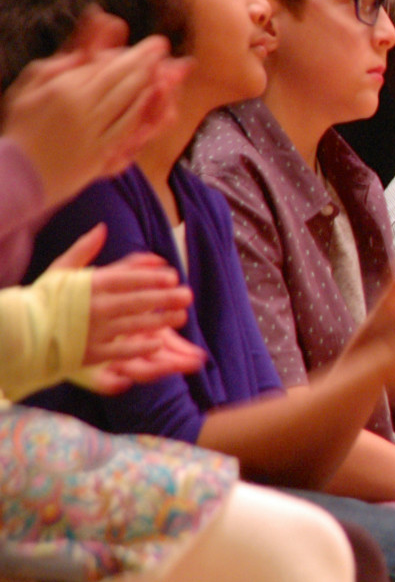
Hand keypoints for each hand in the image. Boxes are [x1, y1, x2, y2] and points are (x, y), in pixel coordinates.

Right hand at [2, 8, 189, 207]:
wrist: (21, 173)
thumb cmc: (22, 127)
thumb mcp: (30, 87)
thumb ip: (60, 65)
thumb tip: (86, 49)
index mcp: (64, 90)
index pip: (105, 66)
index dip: (131, 54)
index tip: (149, 44)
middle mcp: (83, 109)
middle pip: (122, 80)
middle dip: (145, 61)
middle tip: (162, 47)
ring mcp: (95, 132)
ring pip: (129, 102)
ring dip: (150, 83)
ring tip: (167, 68)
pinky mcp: (103, 153)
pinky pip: (128, 129)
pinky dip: (144, 112)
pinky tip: (156, 99)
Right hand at [46, 224, 202, 392]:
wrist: (20, 331)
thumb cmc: (43, 298)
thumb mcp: (61, 269)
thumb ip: (85, 249)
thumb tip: (102, 228)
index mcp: (89, 284)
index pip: (127, 278)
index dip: (152, 277)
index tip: (173, 276)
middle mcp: (95, 307)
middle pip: (138, 301)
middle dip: (165, 298)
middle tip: (187, 295)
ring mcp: (95, 331)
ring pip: (135, 325)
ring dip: (161, 321)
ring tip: (180, 316)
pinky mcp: (92, 353)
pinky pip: (122, 350)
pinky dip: (142, 347)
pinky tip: (159, 342)